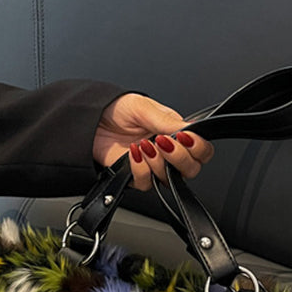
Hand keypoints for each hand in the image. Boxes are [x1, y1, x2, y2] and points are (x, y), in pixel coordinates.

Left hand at [93, 93, 213, 190]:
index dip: (199, 148)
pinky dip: (141, 169)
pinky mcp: (137, 177)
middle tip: (165, 143)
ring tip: (144, 144)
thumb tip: (189, 128)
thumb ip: (167, 121)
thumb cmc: (116, 110)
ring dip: (158, 163)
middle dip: (180, 158)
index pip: (201, 150)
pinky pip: (147, 183)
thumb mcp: (144, 108)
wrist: (90, 121)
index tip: (187, 138)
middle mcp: (168, 154)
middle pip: (191, 169)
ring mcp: (153, 167)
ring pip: (170, 179)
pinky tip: (134, 154)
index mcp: (176, 134)